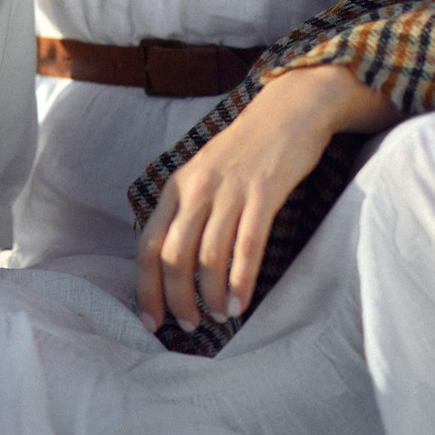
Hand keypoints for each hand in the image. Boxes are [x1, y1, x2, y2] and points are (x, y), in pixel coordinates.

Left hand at [135, 65, 395, 332]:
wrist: (288, 109)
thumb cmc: (245, 149)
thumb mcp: (204, 174)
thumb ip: (187, 210)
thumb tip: (173, 261)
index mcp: (176, 186)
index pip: (147, 244)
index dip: (145, 286)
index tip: (150, 319)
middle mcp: (195, 189)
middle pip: (172, 255)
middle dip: (176, 298)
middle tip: (188, 325)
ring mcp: (228, 191)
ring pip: (208, 256)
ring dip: (210, 295)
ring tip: (218, 316)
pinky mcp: (262, 193)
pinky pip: (246, 247)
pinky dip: (240, 280)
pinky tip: (240, 303)